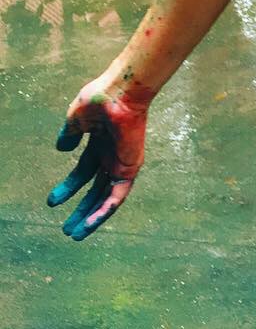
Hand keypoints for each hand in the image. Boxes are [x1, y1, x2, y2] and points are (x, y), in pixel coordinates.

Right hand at [46, 79, 150, 239]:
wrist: (120, 93)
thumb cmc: (100, 99)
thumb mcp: (77, 119)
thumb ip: (69, 134)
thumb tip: (61, 148)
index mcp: (101, 142)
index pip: (84, 171)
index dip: (69, 188)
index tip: (52, 202)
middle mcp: (113, 155)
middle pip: (95, 188)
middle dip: (81, 208)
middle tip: (66, 228)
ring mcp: (122, 163)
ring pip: (106, 198)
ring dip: (91, 217)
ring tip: (74, 234)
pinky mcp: (130, 169)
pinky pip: (117, 197)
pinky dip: (104, 212)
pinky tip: (89, 225)